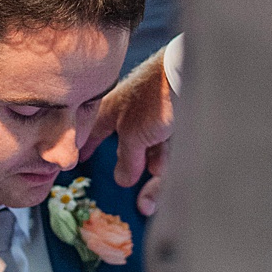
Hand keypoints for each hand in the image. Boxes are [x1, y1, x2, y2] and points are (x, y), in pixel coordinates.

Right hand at [81, 48, 175, 212]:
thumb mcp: (132, 136)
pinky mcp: (177, 122)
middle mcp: (131, 113)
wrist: (190, 78)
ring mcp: (156, 117)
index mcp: (110, 109)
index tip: (80, 161)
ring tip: (149, 194)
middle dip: (128, 169)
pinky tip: (163, 179)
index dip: (86, 148)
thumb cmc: (153, 98)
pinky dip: (165, 166)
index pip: (91, 132)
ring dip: (150, 173)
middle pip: (126, 146)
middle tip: (125, 187)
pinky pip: (168, 149)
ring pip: (150, 150)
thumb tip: (122, 179)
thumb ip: (126, 160)